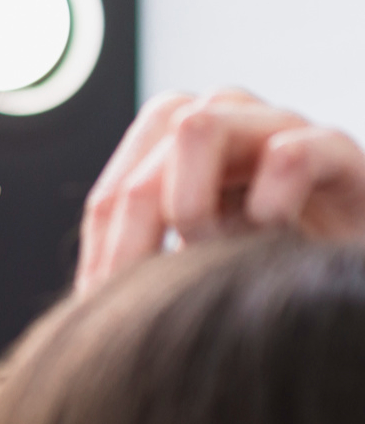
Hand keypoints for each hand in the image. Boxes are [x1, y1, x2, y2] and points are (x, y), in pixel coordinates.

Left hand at [77, 90, 364, 291]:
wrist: (347, 295)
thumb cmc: (264, 289)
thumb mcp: (189, 281)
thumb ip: (139, 275)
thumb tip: (85, 304)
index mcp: (185, 162)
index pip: (119, 181)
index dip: (105, 242)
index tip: (104, 304)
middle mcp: (233, 129)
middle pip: (149, 139)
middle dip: (140, 217)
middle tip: (157, 283)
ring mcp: (287, 134)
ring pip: (204, 119)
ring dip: (190, 197)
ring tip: (211, 251)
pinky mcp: (342, 156)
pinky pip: (292, 150)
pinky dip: (267, 200)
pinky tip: (269, 238)